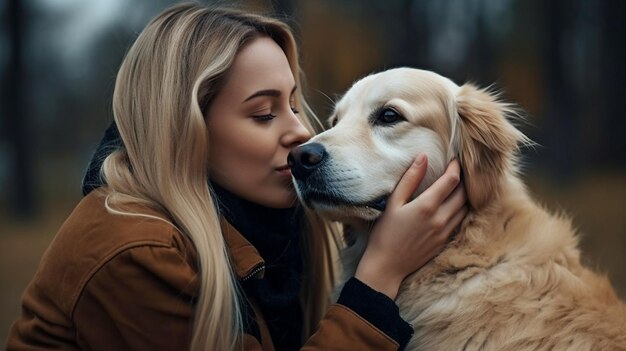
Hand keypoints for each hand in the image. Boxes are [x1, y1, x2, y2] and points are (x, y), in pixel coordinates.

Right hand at [355, 154, 467, 298]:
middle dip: (463, 180)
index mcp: (427, 206)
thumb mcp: (393, 203)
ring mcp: (445, 232)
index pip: (452, 181)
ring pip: (465, 208)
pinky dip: (461, 210)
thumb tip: (423, 157)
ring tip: (458, 186)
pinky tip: (454, 206)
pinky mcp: (445, 242)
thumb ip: (410, 179)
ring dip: (464, 195)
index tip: (453, 160)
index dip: (455, 167)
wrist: (387, 266)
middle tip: (457, 171)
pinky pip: (460, 221)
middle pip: (464, 194)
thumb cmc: (385, 233)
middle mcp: (441, 219)